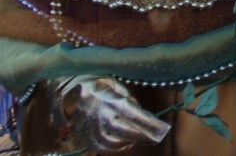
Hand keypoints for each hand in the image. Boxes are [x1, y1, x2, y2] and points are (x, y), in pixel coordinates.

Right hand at [49, 76, 169, 151]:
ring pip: (110, 141)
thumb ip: (130, 102)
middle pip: (121, 129)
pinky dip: (114, 149)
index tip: (162, 128)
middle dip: (141, 135)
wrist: (73, 90)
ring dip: (128, 143)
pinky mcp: (83, 134)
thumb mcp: (118, 87)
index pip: (131, 112)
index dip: (147, 122)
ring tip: (139, 139)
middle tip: (155, 137)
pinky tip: (125, 144)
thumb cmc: (103, 86)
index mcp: (109, 98)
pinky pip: (99, 147)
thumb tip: (145, 117)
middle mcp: (98, 112)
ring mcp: (88, 125)